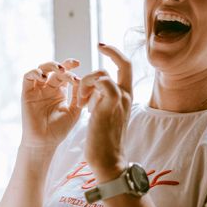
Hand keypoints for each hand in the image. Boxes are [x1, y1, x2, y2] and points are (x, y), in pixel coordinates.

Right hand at [20, 58, 80, 147]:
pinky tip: (44, 77)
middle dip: (63, 65)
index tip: (79, 64)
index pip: (64, 74)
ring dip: (50, 66)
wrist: (44, 142)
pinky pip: (27, 77)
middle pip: (53, 70)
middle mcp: (47, 88)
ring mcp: (36, 90)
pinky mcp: (26, 93)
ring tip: (60, 70)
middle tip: (72, 65)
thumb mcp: (74, 111)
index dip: (70, 66)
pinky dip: (35, 73)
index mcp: (59, 91)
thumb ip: (78, 96)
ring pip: (40, 69)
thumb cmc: (59, 129)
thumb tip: (84, 80)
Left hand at [81, 44, 131, 179]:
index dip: (116, 54)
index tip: (103, 47)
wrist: (108, 160)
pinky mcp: (109, 106)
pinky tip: (82, 103)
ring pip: (103, 74)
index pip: (126, 68)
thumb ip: (100, 100)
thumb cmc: (103, 142)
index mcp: (125, 98)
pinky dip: (87, 86)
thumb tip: (91, 90)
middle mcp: (126, 96)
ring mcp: (119, 100)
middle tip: (99, 46)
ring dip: (86, 81)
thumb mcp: (103, 115)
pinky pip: (101, 82)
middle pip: (125, 63)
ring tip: (80, 100)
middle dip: (111, 50)